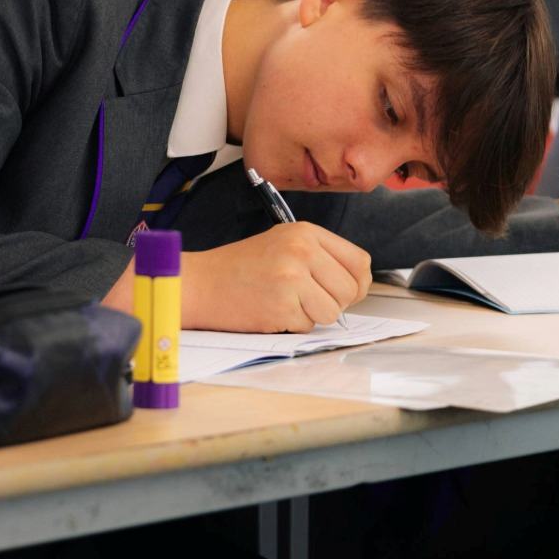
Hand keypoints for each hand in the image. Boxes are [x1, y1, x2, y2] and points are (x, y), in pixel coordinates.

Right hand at [176, 223, 371, 331]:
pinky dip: (292, 325)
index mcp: (305, 232)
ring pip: (332, 312)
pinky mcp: (282, 306)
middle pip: (350, 290)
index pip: (359, 261)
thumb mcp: (282, 244)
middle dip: (335, 303)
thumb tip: (356, 285)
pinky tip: (271, 310)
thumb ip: (319, 257)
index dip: (357, 282)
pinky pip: (307, 326)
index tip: (344, 291)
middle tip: (309, 301)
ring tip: (286, 303)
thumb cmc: (238, 267)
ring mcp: (292, 278)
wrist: (199, 283)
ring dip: (313, 316)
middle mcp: (301, 251)